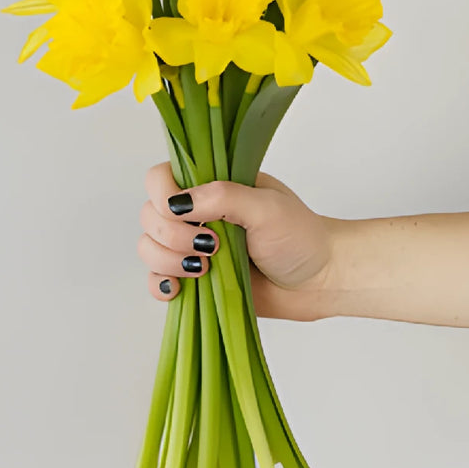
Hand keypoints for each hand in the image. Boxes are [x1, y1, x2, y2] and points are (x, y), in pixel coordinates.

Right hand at [137, 162, 335, 320]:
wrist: (319, 281)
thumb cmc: (300, 237)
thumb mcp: (266, 207)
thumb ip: (223, 197)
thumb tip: (178, 203)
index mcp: (211, 185)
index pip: (161, 178)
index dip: (163, 196)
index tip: (188, 214)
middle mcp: (197, 213)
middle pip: (150, 215)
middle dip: (171, 235)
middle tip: (212, 247)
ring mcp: (192, 247)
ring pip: (149, 248)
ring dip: (168, 260)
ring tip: (206, 269)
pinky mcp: (195, 279)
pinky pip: (158, 280)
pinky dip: (161, 284)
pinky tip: (179, 289)